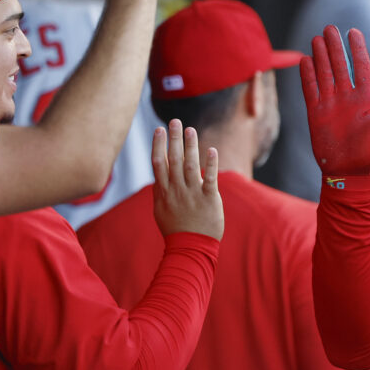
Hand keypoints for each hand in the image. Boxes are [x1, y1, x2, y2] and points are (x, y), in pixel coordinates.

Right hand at [152, 119, 222, 239]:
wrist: (190, 248)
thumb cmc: (176, 230)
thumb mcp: (160, 211)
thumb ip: (160, 192)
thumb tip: (158, 177)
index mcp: (163, 192)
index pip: (158, 163)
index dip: (159, 145)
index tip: (158, 129)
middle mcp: (176, 190)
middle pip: (174, 159)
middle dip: (173, 138)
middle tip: (174, 121)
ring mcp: (192, 194)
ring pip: (191, 165)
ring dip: (191, 146)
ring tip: (190, 129)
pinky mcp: (209, 198)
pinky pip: (210, 178)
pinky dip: (211, 163)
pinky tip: (211, 149)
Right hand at [300, 25, 369, 175]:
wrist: (349, 172)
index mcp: (365, 98)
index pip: (361, 67)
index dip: (357, 49)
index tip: (353, 32)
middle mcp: (347, 97)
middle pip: (339, 66)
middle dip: (335, 47)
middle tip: (329, 28)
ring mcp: (330, 104)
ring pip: (324, 74)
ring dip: (320, 56)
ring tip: (317, 38)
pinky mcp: (316, 113)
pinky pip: (310, 90)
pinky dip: (307, 76)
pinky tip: (305, 60)